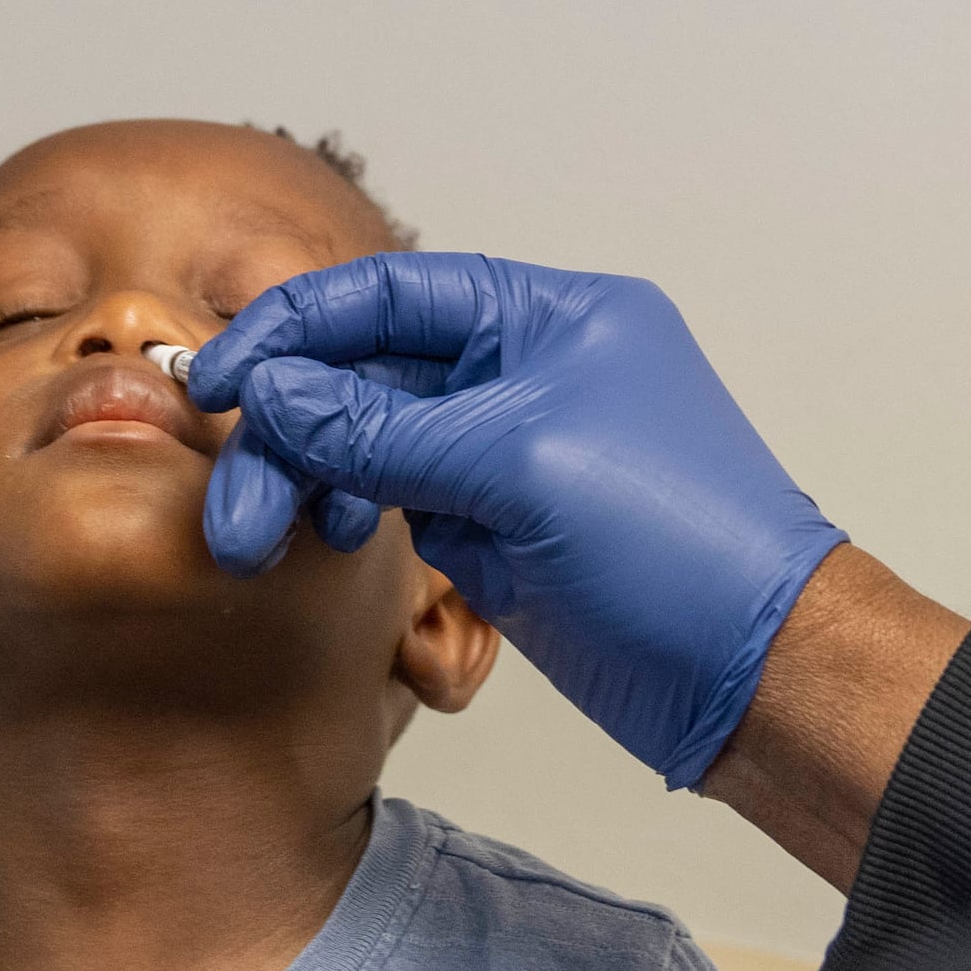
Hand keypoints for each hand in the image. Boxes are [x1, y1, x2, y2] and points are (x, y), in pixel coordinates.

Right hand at [187, 252, 844, 789]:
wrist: (755, 679)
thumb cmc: (681, 546)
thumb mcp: (518, 466)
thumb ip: (381, 428)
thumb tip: (270, 392)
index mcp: (550, 317)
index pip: (391, 292)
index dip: (293, 329)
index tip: (215, 379)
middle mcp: (524, 373)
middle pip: (367, 370)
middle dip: (288, 425)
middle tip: (233, 500)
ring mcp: (509, 454)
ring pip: (369, 443)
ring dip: (304, 478)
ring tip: (257, 539)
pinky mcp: (499, 529)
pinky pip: (394, 499)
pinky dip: (345, 512)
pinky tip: (313, 538)